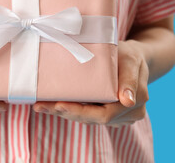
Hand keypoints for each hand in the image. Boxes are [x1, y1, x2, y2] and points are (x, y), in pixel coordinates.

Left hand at [32, 40, 149, 126]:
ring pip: (86, 118)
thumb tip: (127, 101)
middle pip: (91, 119)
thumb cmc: (130, 56)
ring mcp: (116, 116)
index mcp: (134, 103)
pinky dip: (69, 109)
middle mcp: (126, 115)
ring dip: (63, 113)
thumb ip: (130, 79)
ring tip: (41, 105)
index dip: (80, 112)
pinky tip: (50, 104)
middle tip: (41, 106)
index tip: (59, 105)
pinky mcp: (105, 112)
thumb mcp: (131, 60)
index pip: (104, 114)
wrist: (134, 59)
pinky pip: (86, 114)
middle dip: (65, 113)